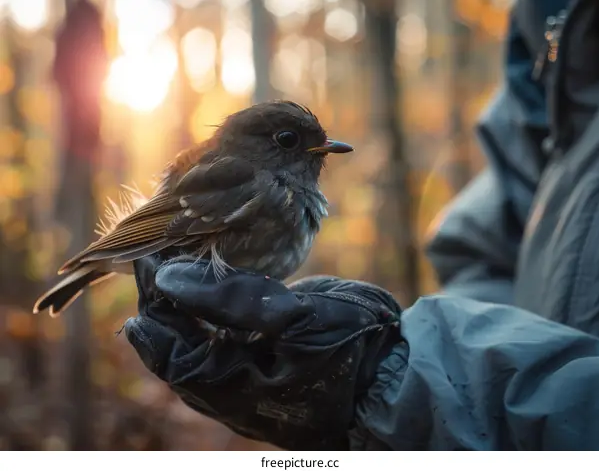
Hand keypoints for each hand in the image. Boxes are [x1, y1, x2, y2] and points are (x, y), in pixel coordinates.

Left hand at [124, 255, 401, 450]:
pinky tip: (208, 290)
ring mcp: (248, 380)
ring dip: (183, 309)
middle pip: (177, 350)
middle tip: (158, 259)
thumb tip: (169, 277)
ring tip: (177, 268)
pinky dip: (208, 315)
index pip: (171, 352)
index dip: (154, 306)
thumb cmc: (353, 347)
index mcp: (234, 389)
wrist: (395, 372)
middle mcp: (232, 392)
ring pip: (196, 347)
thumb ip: (229, 300)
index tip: (150, 262)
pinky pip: (221, 343)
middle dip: (164, 305)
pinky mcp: (263, 364)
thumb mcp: (295, 317)